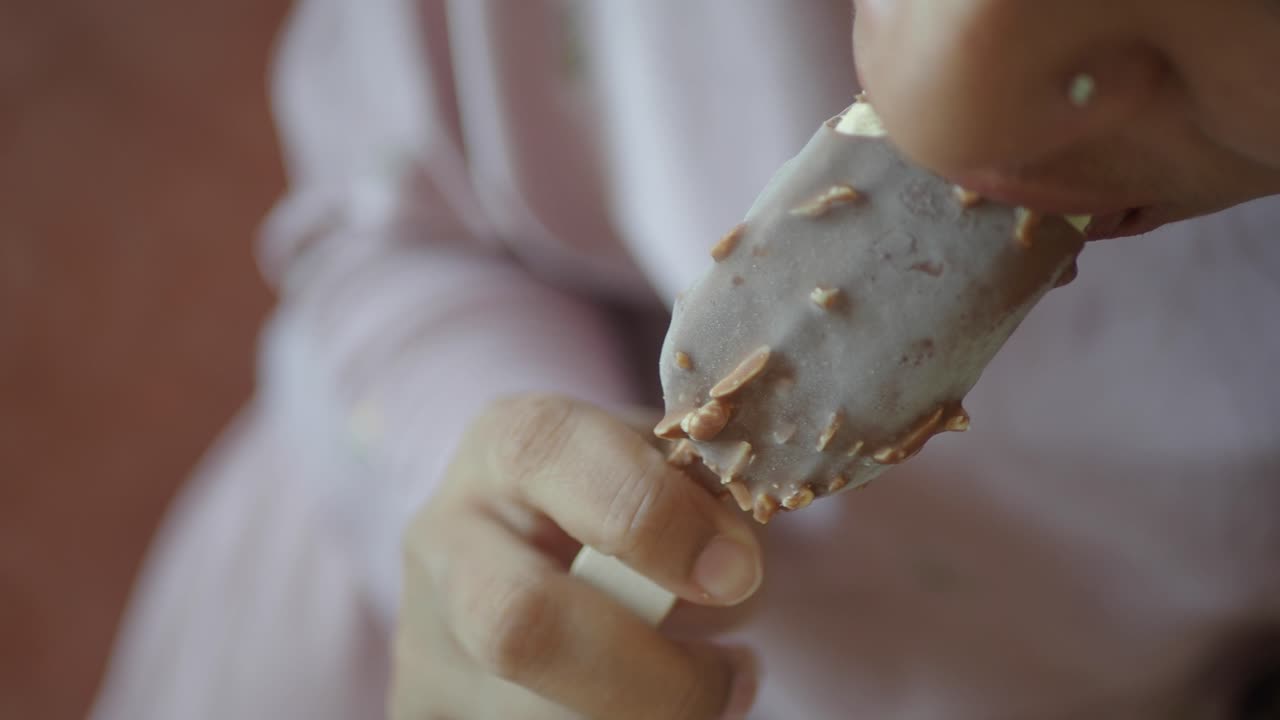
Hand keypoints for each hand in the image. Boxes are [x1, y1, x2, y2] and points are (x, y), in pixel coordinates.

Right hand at [390, 394, 762, 718]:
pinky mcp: (430, 706)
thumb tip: (733, 562)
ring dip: (647, 710)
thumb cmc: (626, 503)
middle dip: (647, 669)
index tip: (736, 572)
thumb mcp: (665, 472)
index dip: (648, 514)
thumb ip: (698, 499)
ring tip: (711, 690)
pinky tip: (652, 707)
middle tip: (737, 674)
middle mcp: (445, 536)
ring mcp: (426, 635)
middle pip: (514, 620)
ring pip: (533, 711)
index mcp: (505, 443)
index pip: (548, 455)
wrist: (534, 552)